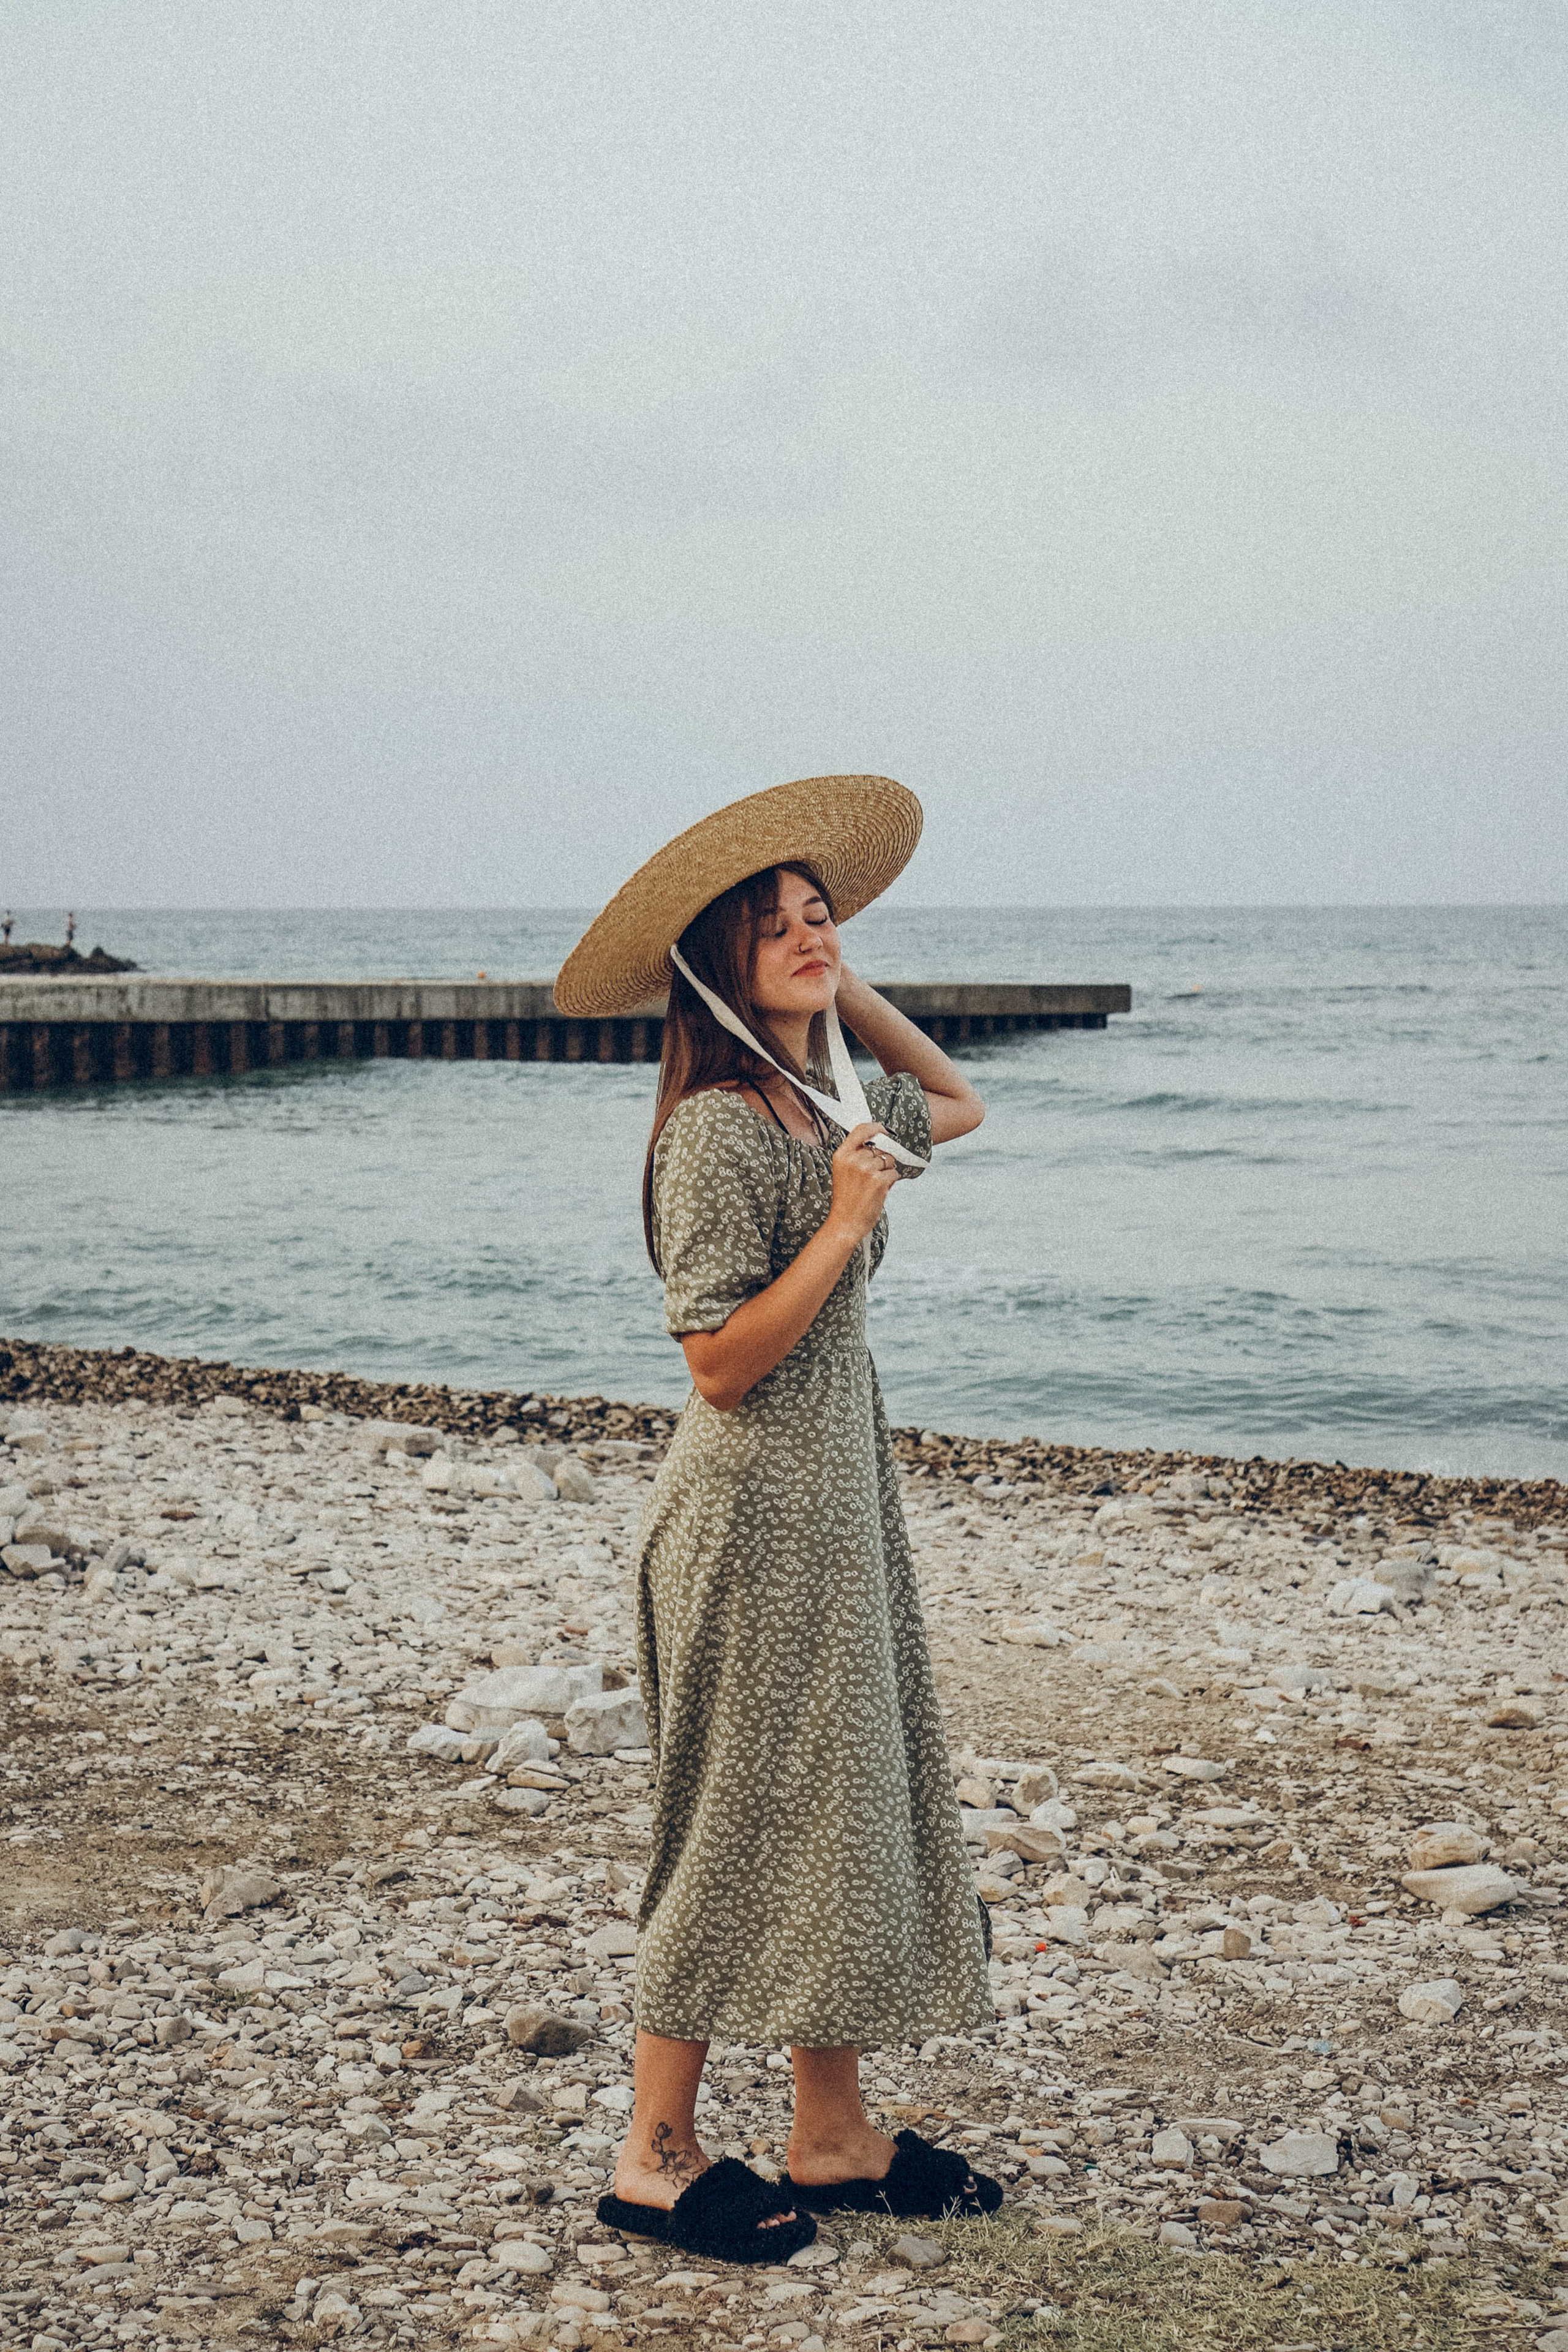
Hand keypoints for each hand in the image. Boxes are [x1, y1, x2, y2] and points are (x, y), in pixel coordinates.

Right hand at [826, 1120, 899, 1243]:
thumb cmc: (846, 1199)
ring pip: (889, 1161)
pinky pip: (894, 1173)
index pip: (860, 1130)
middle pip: (879, 1149)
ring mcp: (866, 1170)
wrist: (845, 1223)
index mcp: (842, 1155)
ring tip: (873, 1186)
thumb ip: (856, 1155)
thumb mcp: (843, 1171)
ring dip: (886, 1172)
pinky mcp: (879, 1181)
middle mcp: (853, 1160)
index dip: (875, 1127)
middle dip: (881, 1161)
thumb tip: (881, 1142)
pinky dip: (890, 1182)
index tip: (884, 1130)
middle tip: (870, 1178)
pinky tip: (879, 1191)